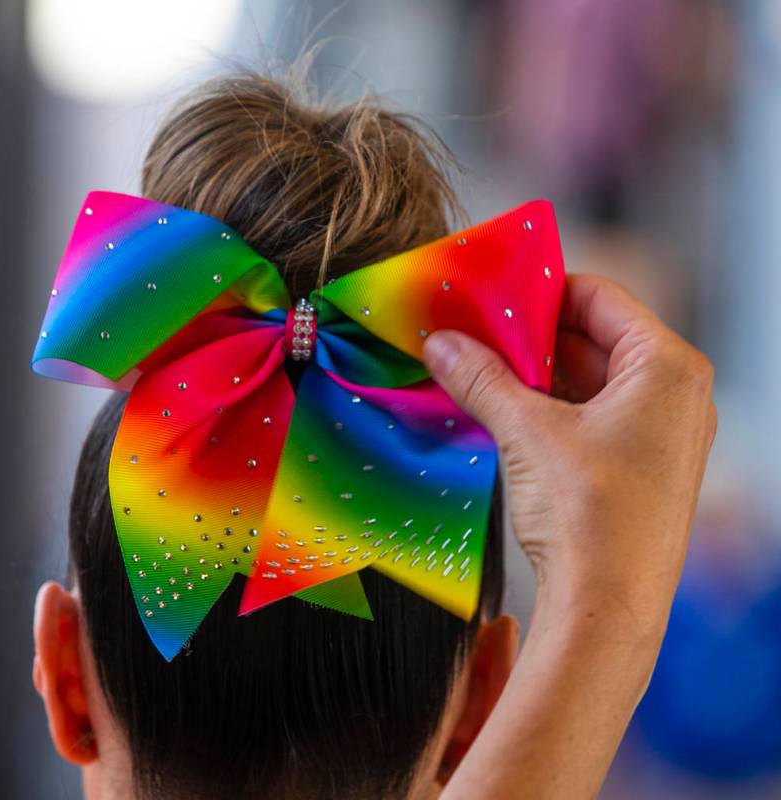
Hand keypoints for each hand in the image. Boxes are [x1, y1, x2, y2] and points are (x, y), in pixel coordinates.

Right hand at [428, 274, 716, 799]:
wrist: (610, 610)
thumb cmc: (592, 518)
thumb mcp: (527, 432)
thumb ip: (482, 378)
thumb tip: (442, 344)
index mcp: (666, 367)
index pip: (598, 297)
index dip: (541, 292)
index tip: (493, 295)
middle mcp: (674, 394)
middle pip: (592, 337)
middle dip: (530, 337)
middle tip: (474, 334)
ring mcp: (660, 432)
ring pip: (589, 378)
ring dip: (534, 374)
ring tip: (479, 371)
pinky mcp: (640, 464)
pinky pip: (592, 414)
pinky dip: (549, 407)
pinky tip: (504, 410)